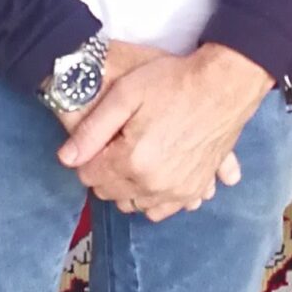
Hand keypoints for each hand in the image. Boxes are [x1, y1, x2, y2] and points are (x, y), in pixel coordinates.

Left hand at [58, 42, 269, 220]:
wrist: (224, 85)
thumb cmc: (173, 83)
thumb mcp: (125, 94)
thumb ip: (92, 130)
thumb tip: (66, 158)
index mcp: (133, 162)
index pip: (88, 176)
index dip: (88, 154)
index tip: (99, 138)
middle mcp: (154, 185)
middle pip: (110, 193)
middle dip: (105, 171)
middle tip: (117, 143)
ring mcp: (178, 191)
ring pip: (135, 205)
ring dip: (128, 187)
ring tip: (136, 157)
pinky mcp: (196, 189)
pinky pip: (165, 209)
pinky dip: (155, 197)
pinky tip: (157, 174)